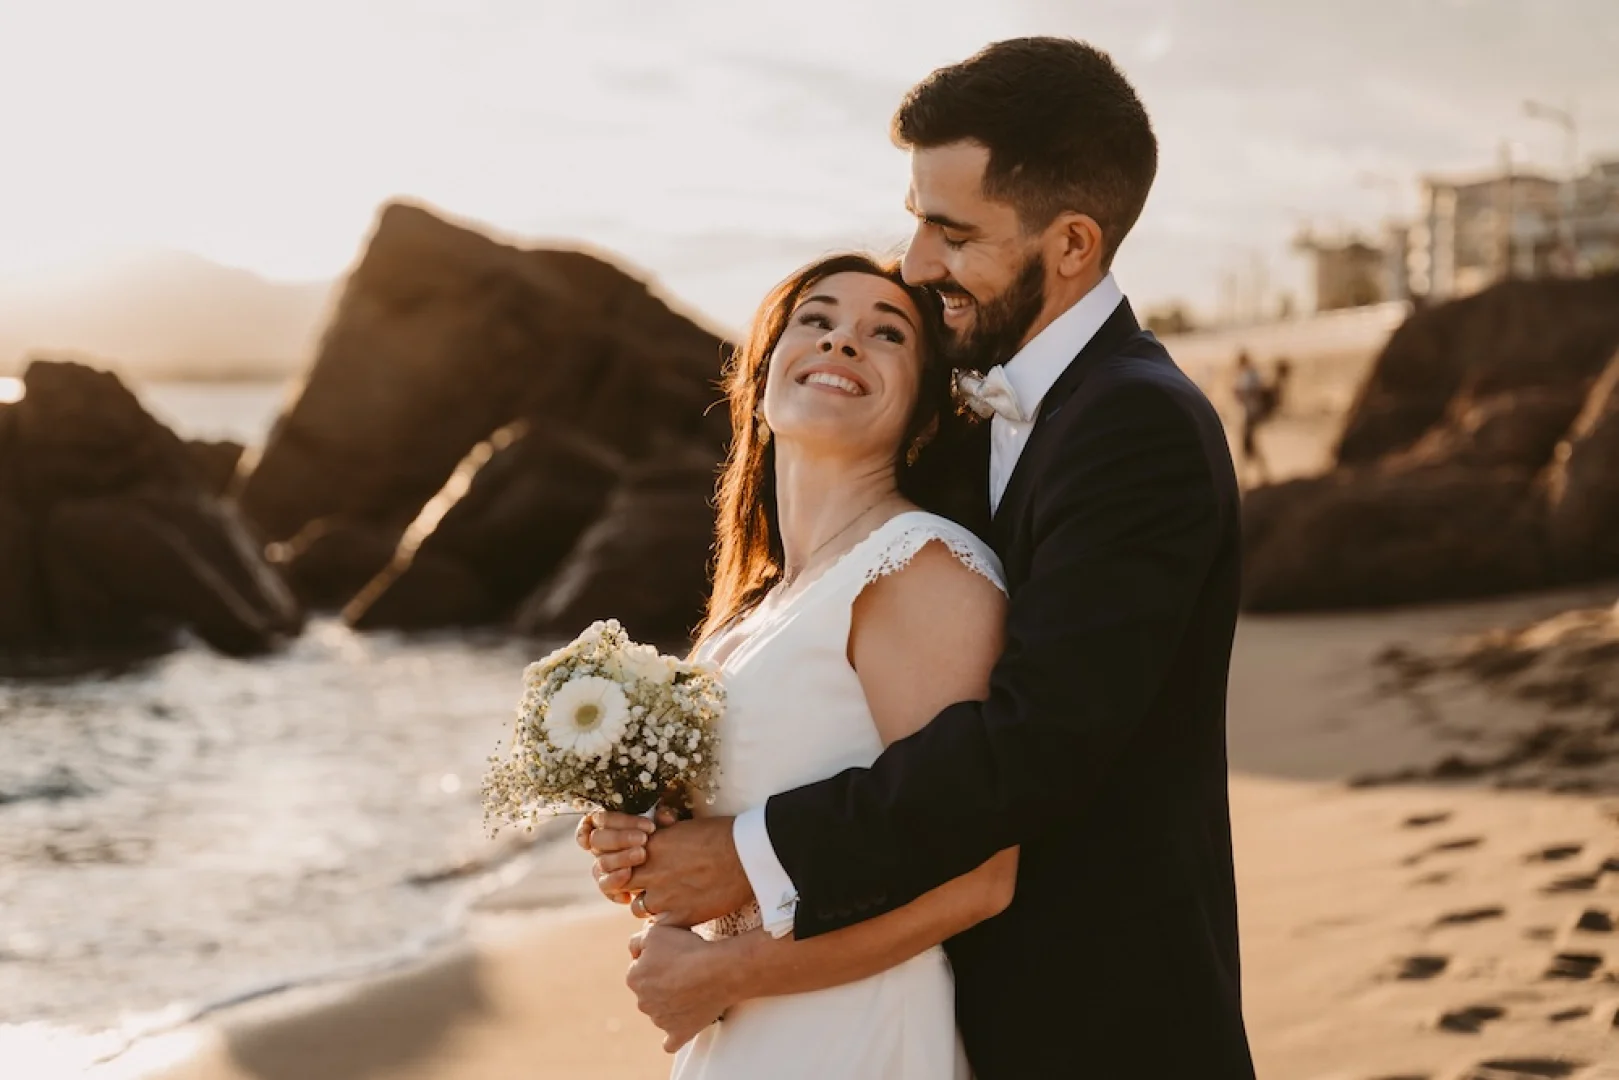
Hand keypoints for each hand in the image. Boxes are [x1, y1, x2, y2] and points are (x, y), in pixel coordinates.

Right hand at [578, 808, 676, 904]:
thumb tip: (664, 816)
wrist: (675, 865)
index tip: (650, 827)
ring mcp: (603, 863)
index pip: (604, 818)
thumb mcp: (667, 825)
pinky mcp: (608, 883)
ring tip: (642, 856)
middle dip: (620, 838)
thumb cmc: (666, 838)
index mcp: (610, 823)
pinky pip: (604, 885)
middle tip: (644, 839)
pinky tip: (630, 889)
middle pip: (598, 839)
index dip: (624, 821)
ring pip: (601, 862)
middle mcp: (602, 843)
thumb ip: (665, 818)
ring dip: (620, 859)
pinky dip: (616, 884)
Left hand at [625, 816, 752, 927]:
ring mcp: (663, 896)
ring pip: (638, 907)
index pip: (623, 859)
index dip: (629, 864)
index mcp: (652, 846)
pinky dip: (665, 923)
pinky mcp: (679, 916)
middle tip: (650, 886)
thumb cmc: (724, 834)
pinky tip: (678, 916)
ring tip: (666, 902)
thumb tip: (659, 820)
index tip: (641, 867)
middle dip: (634, 885)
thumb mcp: (688, 825)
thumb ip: (667, 829)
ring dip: (648, 905)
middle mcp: (651, 871)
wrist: (748, 856)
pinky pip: (658, 926)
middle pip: (624, 883)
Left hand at [626, 923, 738, 1052]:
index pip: (639, 967)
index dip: (656, 959)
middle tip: (684, 970)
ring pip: (660, 1011)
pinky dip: (673, 1036)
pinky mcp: (678, 1033)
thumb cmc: (686, 949)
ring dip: (671, 1004)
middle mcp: (643, 1002)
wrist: (716, 972)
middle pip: (649, 990)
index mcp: (634, 978)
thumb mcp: (655, 931)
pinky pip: (671, 1042)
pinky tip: (678, 1030)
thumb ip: (637, 941)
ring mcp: (660, 1020)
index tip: (673, 955)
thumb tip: (633, 952)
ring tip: (693, 989)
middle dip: (662, 982)